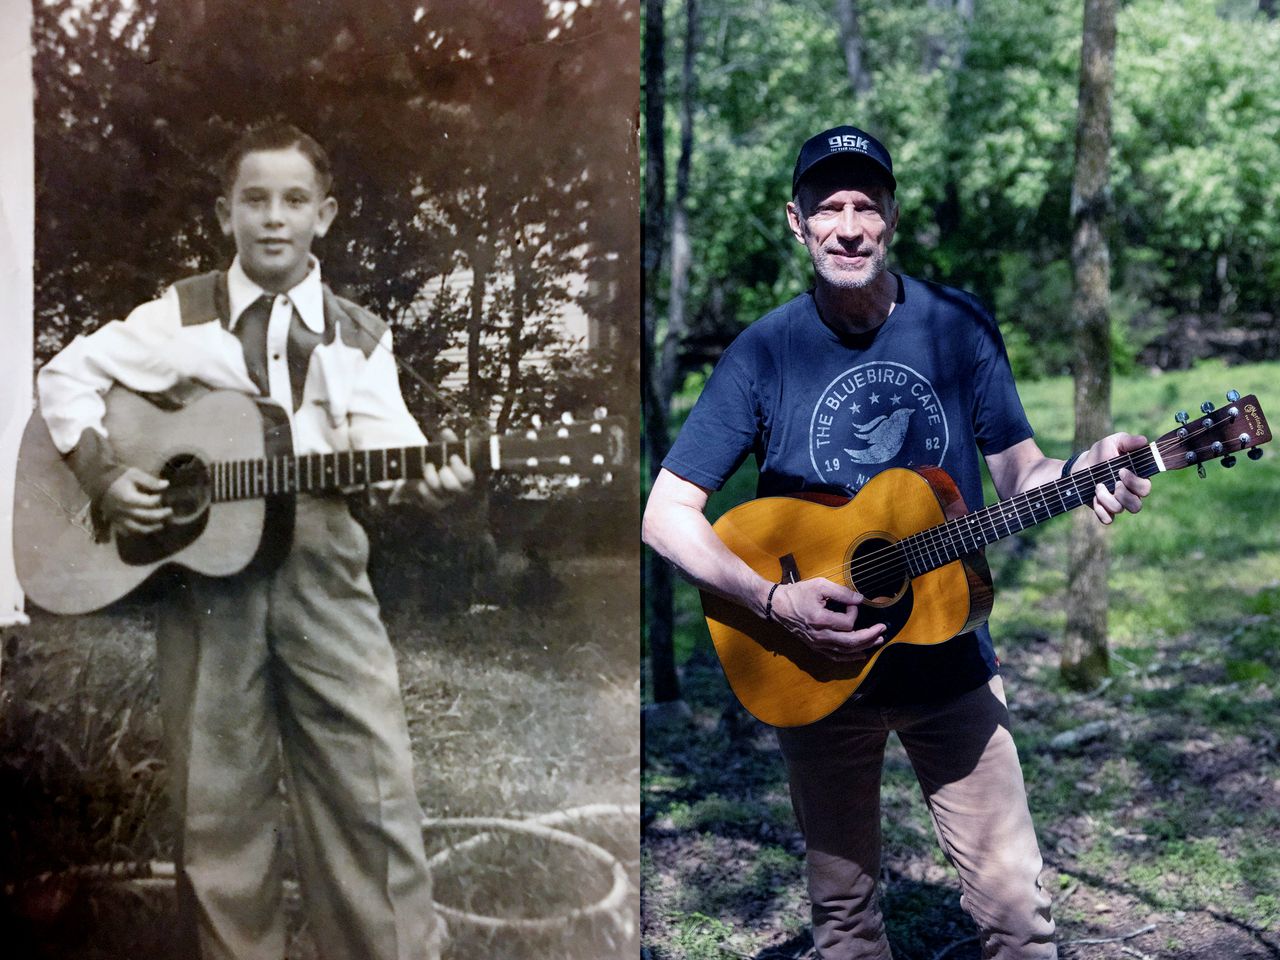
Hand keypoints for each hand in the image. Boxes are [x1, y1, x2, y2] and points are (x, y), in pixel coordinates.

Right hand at [101, 467, 171, 534]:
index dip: (158, 499)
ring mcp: (119, 518)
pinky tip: (145, 529)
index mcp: (129, 499)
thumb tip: (166, 485)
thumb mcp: (134, 474)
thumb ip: (150, 481)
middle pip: (147, 517)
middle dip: (161, 515)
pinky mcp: (114, 521)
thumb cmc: (118, 477)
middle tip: (170, 511)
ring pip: (138, 528)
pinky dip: (137, 532)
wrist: (98, 482)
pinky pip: (127, 531)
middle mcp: (124, 511)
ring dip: (151, 528)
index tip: (162, 495)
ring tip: (161, 525)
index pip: (150, 502)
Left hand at [388, 428, 475, 510]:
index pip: (467, 478)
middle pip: (452, 487)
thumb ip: (453, 444)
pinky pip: (426, 502)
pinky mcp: (434, 506)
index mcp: (470, 481)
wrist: (461, 500)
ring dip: (431, 479)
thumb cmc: (458, 471)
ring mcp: (447, 501)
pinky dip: (422, 490)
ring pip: (438, 495)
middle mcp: (459, 493)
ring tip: (428, 467)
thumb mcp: (460, 458)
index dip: (459, 468)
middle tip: (439, 465)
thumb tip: (445, 431)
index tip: (452, 458)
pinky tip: (421, 481)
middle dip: (444, 474)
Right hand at [767, 578, 886, 660]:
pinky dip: (849, 657)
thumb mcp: (820, 585)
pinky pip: (835, 656)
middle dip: (870, 636)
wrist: (776, 606)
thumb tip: (860, 599)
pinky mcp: (815, 647)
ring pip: (845, 651)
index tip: (851, 602)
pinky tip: (860, 654)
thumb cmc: (797, 594)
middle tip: (882, 630)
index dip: (854, 611)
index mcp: (821, 620)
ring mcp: (817, 644)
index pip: (848, 622)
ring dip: (864, 647)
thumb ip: (841, 592)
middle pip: (851, 642)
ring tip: (878, 641)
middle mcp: (820, 636)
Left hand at [1076, 432, 1152, 524]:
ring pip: (1121, 510)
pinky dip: (1101, 510)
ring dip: (1108, 499)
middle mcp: (1129, 493)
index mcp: (1136, 478)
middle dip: (1124, 494)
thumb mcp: (1113, 443)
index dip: (1135, 482)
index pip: (1146, 488)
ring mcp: (1117, 502)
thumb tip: (1144, 441)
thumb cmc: (1100, 454)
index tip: (1121, 471)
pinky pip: (1108, 519)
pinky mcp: (1104, 510)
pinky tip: (1094, 499)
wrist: (1080, 466)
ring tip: (1098, 487)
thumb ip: (1128, 441)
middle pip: (1137, 504)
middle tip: (1113, 482)